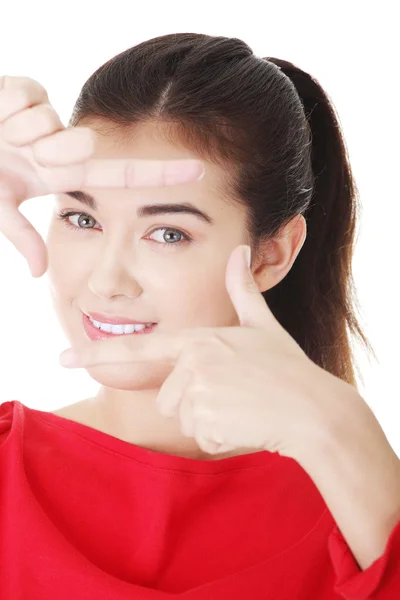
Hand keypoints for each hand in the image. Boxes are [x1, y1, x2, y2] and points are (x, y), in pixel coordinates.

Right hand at [0, 75, 203, 277]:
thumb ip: (20, 235)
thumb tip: (42, 274)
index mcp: (61, 175)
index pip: (119, 175)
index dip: (158, 174)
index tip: (200, 172)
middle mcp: (60, 146)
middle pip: (85, 147)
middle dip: (53, 154)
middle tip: (23, 155)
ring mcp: (46, 120)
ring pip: (55, 126)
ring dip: (20, 136)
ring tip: (1, 137)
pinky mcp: (26, 90)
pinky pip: (31, 100)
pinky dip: (5, 109)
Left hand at [59, 245, 340, 457]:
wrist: (314, 409)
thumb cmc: (288, 368)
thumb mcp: (263, 326)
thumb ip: (242, 291)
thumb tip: (240, 251)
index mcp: (198, 339)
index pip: (137, 348)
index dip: (95, 353)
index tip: (62, 357)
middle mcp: (191, 363)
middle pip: (166, 395)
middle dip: (194, 401)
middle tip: (234, 394)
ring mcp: (196, 392)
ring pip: (182, 417)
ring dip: (207, 418)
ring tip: (240, 406)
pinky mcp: (205, 420)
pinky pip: (198, 436)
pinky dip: (219, 435)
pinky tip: (244, 423)